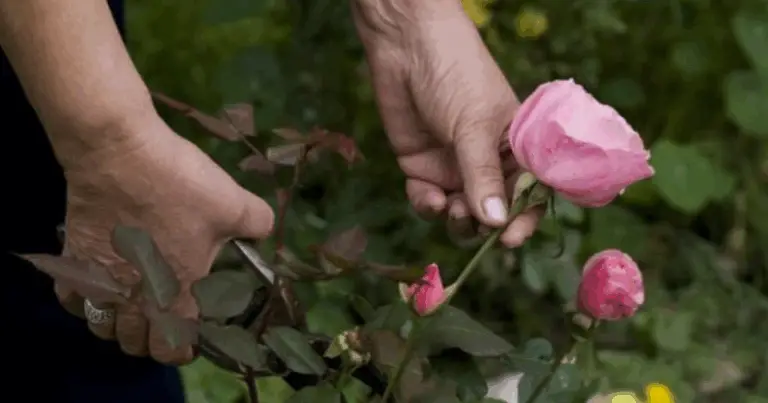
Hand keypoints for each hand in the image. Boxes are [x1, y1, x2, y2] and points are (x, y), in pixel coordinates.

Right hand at [57, 117, 273, 363]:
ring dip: (116, 321)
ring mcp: (99, 281)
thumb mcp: (234, 203)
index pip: (173, 350)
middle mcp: (133, 299)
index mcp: (174, 295)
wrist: (119, 153)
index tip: (191, 331)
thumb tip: (264, 231)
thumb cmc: (179, 185)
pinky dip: (84, 298)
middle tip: (163, 313)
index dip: (183, 347)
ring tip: (132, 300)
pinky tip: (99, 282)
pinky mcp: (72, 258)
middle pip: (133, 343)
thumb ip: (257, 225)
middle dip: (149, 337)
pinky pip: (71, 297)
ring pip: (101, 326)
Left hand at [352, 0, 541, 246]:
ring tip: (449, 207)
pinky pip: (429, 202)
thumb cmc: (456, 75)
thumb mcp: (474, 125)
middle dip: (484, 225)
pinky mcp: (423, 168)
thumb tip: (497, 223)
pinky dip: (428, 206)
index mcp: (517, 148)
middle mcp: (488, 163)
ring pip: (461, 214)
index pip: (530, 194)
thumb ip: (482, 176)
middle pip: (494, 212)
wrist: (405, 47)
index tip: (510, 240)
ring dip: (457, 220)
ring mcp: (455, 167)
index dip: (523, 220)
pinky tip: (427, 197)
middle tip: (473, 223)